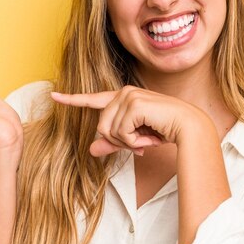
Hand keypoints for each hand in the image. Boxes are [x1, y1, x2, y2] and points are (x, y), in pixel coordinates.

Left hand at [50, 86, 209, 156]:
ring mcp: (128, 96)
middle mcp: (123, 93)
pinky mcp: (133, 104)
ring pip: (109, 130)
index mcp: (122, 98)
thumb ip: (113, 142)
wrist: (188, 127)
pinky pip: (121, 132)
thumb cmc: (164, 130)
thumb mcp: (134, 139)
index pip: (93, 99)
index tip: (54, 96)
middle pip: (101, 126)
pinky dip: (134, 141)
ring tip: (147, 138)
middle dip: (119, 141)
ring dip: (128, 142)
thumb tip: (91, 150)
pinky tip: (149, 137)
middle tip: (140, 143)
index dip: (72, 99)